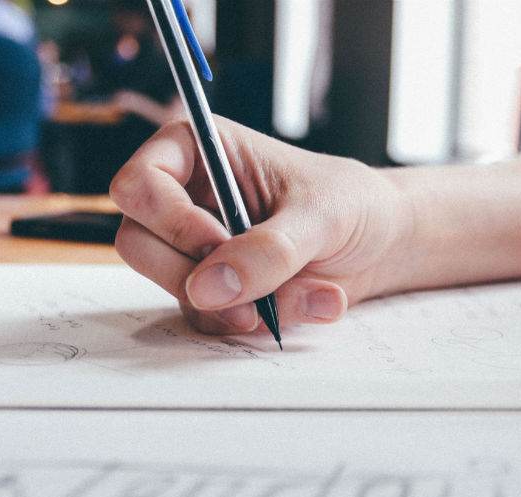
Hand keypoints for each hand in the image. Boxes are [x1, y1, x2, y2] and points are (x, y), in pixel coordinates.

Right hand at [110, 116, 413, 333]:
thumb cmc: (352, 203)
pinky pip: (208, 318)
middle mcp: (185, 197)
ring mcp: (195, 248)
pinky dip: (258, 321)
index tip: (216, 242)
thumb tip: (210, 288)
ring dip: (239, 305)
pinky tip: (306, 303)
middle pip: (137, 244)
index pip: (138, 184)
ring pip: (172, 288)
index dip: (168, 220)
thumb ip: (269, 248)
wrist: (382, 244)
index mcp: (198, 150)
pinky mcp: (214, 289)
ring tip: (307, 293)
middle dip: (194, 274)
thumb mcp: (321, 215)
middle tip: (250, 282)